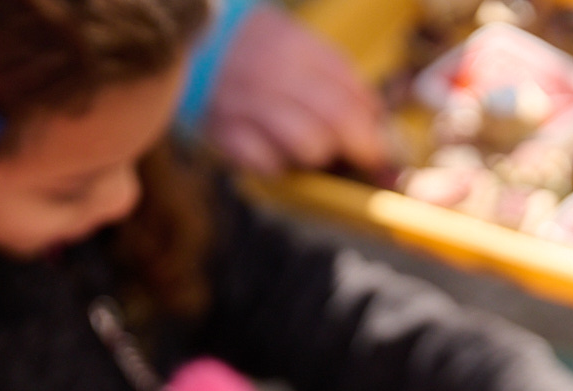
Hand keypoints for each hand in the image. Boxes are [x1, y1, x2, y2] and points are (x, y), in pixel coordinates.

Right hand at [205, 6, 389, 174]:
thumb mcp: (293, 44)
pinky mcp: (224, 132)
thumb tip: (376, 116)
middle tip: (368, 161)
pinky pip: (267, 164)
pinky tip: (274, 157)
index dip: (376, 124)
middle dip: (363, 149)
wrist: (186, 42)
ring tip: (313, 152)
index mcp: (297, 47)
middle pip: (340, 120)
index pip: (354, 93)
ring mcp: (248, 103)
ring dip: (319, 157)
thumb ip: (333, 75)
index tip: (385, 144)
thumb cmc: (253, 50)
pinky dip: (277, 167)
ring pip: (309, 145)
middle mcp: (274, 72)